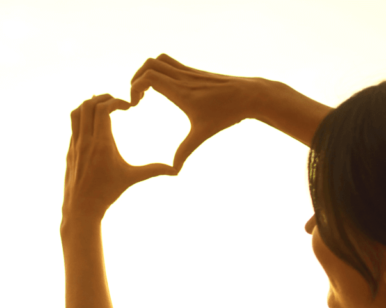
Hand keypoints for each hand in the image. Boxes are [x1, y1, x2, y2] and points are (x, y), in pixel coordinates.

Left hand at [62, 95, 174, 221]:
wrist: (81, 208)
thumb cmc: (107, 194)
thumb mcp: (131, 178)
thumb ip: (153, 170)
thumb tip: (175, 171)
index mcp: (101, 144)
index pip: (103, 109)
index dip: (115, 101)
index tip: (127, 107)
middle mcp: (85, 141)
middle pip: (88, 105)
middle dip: (103, 98)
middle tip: (116, 102)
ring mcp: (75, 145)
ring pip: (76, 113)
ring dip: (89, 105)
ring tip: (103, 106)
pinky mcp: (70, 150)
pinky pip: (73, 126)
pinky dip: (83, 117)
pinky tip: (94, 122)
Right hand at [130, 54, 260, 170]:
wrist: (250, 95)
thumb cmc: (227, 114)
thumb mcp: (203, 134)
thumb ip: (185, 151)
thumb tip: (174, 171)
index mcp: (181, 91)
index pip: (149, 77)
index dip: (134, 88)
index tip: (135, 105)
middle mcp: (183, 77)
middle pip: (150, 64)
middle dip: (137, 78)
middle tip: (137, 98)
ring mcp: (189, 72)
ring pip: (160, 59)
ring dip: (148, 71)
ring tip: (147, 91)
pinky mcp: (195, 72)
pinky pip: (171, 63)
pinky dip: (160, 71)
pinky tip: (163, 89)